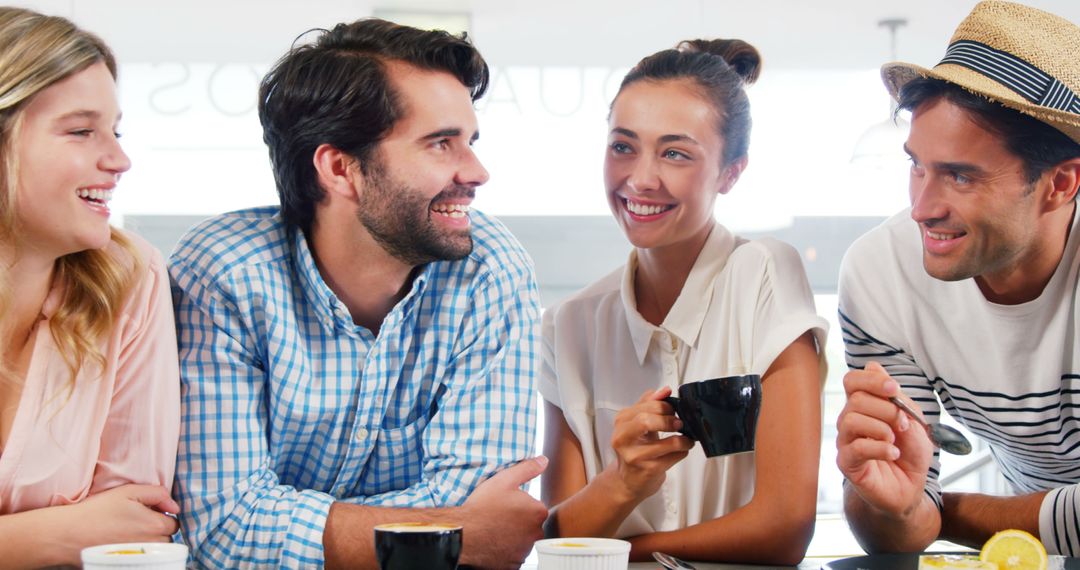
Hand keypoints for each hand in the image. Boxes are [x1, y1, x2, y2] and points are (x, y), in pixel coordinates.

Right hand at [59, 485, 179, 561]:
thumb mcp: (129, 491)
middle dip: (157, 530)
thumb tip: (174, 506)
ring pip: (156, 550)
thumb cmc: (98, 511)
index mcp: (155, 526)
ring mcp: (141, 559)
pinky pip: (143, 560)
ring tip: (127, 534)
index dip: (162, 516)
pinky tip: (123, 545)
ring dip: (149, 542)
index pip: (174, 523)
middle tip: (136, 523)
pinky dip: (138, 554)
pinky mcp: (128, 566)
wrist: (68, 534)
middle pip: (167, 539)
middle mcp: (152, 545)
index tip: (148, 513)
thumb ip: (157, 494)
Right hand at [459, 456, 548, 568]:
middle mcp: (536, 533)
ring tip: (495, 528)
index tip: (506, 504)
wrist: (465, 533)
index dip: (520, 504)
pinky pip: (514, 554)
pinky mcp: (515, 564)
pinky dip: (507, 550)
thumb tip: (543, 460)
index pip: (535, 507)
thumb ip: (527, 469)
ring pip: (523, 540)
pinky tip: (494, 541)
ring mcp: (525, 550)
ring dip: (513, 536)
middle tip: (499, 516)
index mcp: (538, 512)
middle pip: (530, 524)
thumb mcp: (504, 480)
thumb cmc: (482, 506)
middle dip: (519, 521)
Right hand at [608, 388, 692, 502]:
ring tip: (686, 439)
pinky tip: (681, 450)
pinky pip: (674, 457)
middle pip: (647, 420)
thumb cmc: (634, 449)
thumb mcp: (637, 423)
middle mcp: (623, 439)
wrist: (628, 480)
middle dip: (669, 420)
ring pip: (668, 443)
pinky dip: (682, 452)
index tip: (673, 409)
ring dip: (683, 440)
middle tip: (680, 423)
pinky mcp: (648, 470)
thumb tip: (664, 390)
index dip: (664, 406)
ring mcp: (634, 456)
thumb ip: (649, 404)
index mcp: (621, 422)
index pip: (645, 406)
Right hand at [836, 362, 933, 515]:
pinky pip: (857, 447)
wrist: (911, 488)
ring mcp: (846, 441)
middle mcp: (850, 420)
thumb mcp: (914, 421)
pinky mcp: (847, 462)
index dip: (871, 379)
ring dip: (881, 428)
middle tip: (903, 424)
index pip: (853, 380)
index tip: (893, 389)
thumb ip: (897, 398)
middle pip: (856, 399)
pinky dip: (880, 448)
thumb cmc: (910, 454)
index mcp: (864, 406)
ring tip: (895, 440)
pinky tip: (893, 453)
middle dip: (886, 409)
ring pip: (851, 420)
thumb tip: (874, 367)